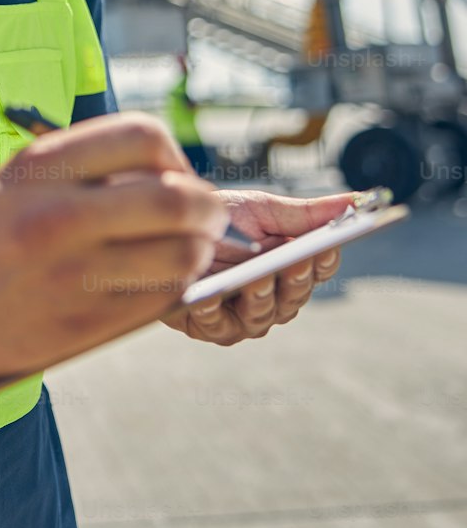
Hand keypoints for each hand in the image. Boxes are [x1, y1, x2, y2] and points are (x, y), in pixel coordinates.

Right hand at [0, 112, 227, 380]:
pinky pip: (162, 299)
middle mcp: (56, 216)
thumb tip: (178, 177)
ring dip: (197, 252)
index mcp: (39, 166)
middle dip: (207, 208)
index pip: (143, 137)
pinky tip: (154, 282)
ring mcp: (72, 276)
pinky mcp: (83, 327)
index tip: (174, 175)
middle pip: (177, 199)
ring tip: (183, 251)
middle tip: (206, 217)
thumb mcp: (21, 179)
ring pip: (182, 255)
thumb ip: (92, 167)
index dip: (175, 156)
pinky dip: (173, 288)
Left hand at [162, 188, 351, 345]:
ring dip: (260, 297)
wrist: (169, 228)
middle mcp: (273, 298)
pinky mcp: (208, 326)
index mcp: (291, 269)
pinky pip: (215, 324)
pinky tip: (211, 296)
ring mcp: (242, 316)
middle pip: (294, 296)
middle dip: (295, 279)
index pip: (318, 270)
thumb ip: (308, 212)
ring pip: (261, 316)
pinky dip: (213, 310)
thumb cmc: (221, 220)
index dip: (324, 260)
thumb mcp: (265, 210)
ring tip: (257, 277)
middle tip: (295, 262)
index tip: (328, 245)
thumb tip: (358, 201)